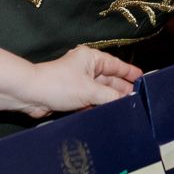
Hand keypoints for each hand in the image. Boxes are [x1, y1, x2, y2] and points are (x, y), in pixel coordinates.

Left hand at [18, 46, 141, 118]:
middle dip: (122, 90)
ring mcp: (78, 83)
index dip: (130, 73)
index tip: (143, 80)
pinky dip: (98, 107)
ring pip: (100, 92)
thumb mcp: (90, 90)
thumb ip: (111, 96)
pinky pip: (90, 101)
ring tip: (127, 110)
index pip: (116, 65)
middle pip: (110, 79)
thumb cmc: (58, 85)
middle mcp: (86, 68)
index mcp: (92, 59)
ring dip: (110, 100)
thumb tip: (127, 101)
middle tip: (138, 100)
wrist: (30, 95)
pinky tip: (109, 114)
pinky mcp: (71, 96)